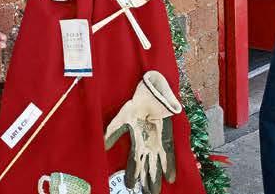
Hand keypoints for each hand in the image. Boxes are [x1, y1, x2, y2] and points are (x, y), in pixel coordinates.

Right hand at [104, 71, 180, 192]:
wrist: (152, 91)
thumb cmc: (137, 103)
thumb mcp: (122, 119)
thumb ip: (113, 133)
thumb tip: (103, 147)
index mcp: (136, 141)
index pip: (134, 162)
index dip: (132, 175)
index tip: (130, 187)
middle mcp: (148, 144)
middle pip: (147, 167)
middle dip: (146, 181)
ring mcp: (158, 142)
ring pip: (157, 164)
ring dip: (156, 178)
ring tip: (156, 192)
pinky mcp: (166, 136)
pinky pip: (168, 154)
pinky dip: (169, 166)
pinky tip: (170, 178)